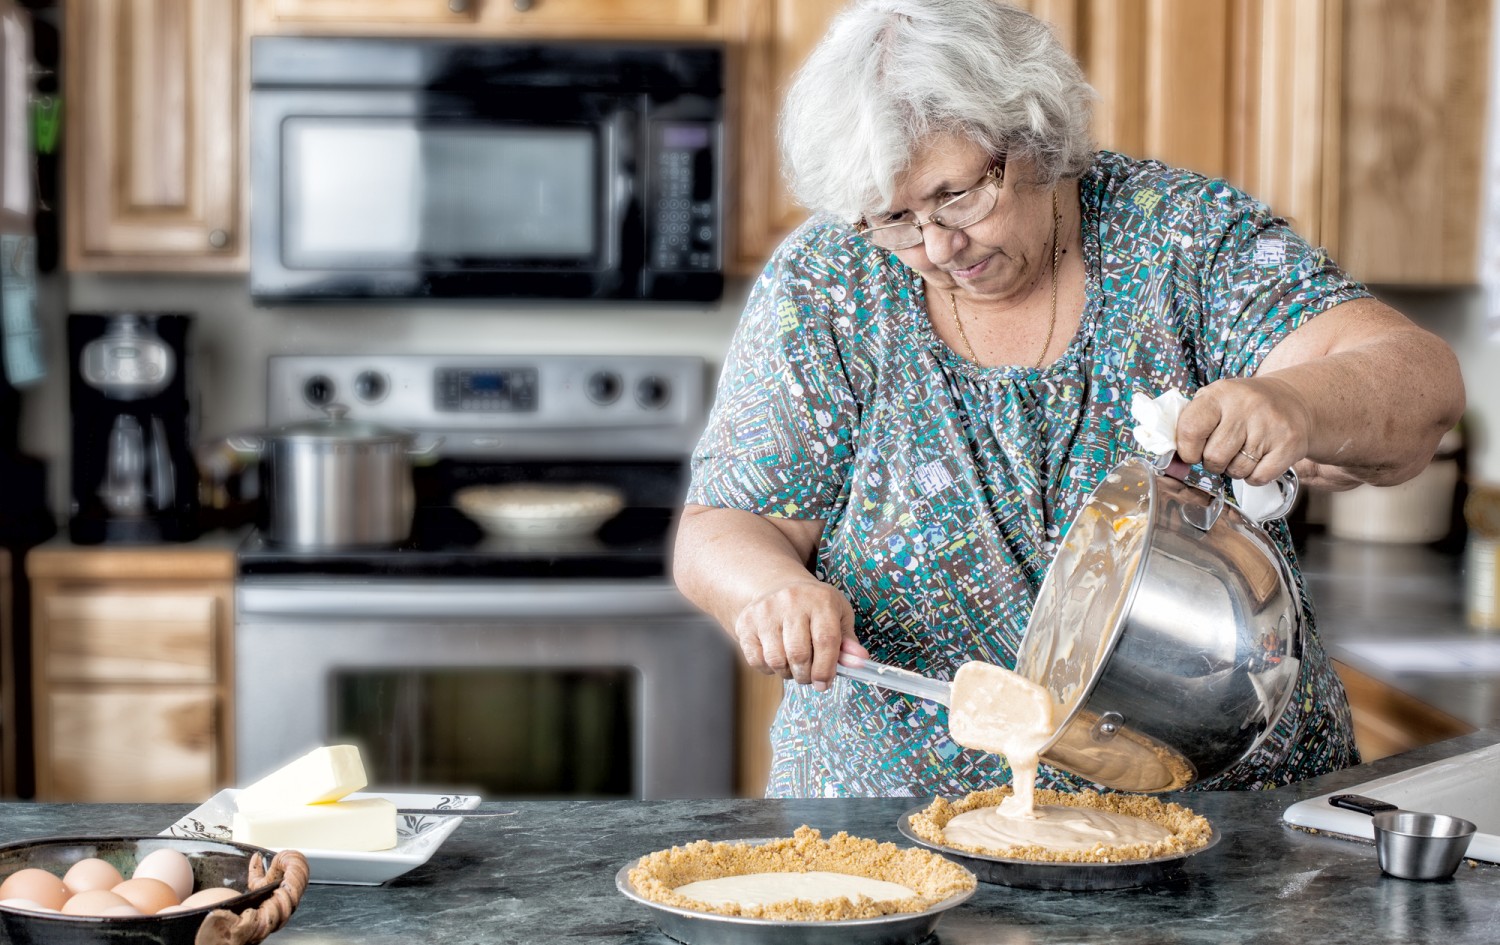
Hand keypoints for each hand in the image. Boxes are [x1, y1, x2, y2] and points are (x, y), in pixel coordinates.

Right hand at [733, 579, 867, 691]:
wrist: (778, 587)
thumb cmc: (814, 607)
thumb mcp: (838, 616)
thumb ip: (848, 642)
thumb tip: (859, 662)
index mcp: (820, 600)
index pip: (825, 640)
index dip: (826, 669)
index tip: (824, 684)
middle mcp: (791, 601)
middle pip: (799, 653)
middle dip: (806, 675)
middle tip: (809, 677)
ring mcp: (765, 610)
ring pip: (776, 659)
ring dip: (787, 673)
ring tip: (794, 666)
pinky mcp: (745, 622)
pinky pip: (756, 659)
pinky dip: (768, 668)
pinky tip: (777, 658)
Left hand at [1173, 376, 1312, 485]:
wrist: (1293, 401)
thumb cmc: (1243, 407)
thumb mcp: (1215, 401)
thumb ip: (1191, 423)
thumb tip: (1169, 457)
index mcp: (1219, 394)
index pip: (1190, 429)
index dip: (1187, 450)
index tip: (1192, 453)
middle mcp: (1245, 406)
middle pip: (1214, 456)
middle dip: (1213, 462)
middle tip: (1222, 452)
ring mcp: (1269, 425)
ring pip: (1236, 470)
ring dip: (1235, 469)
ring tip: (1243, 451)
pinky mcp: (1289, 443)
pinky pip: (1259, 477)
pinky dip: (1255, 476)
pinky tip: (1260, 459)